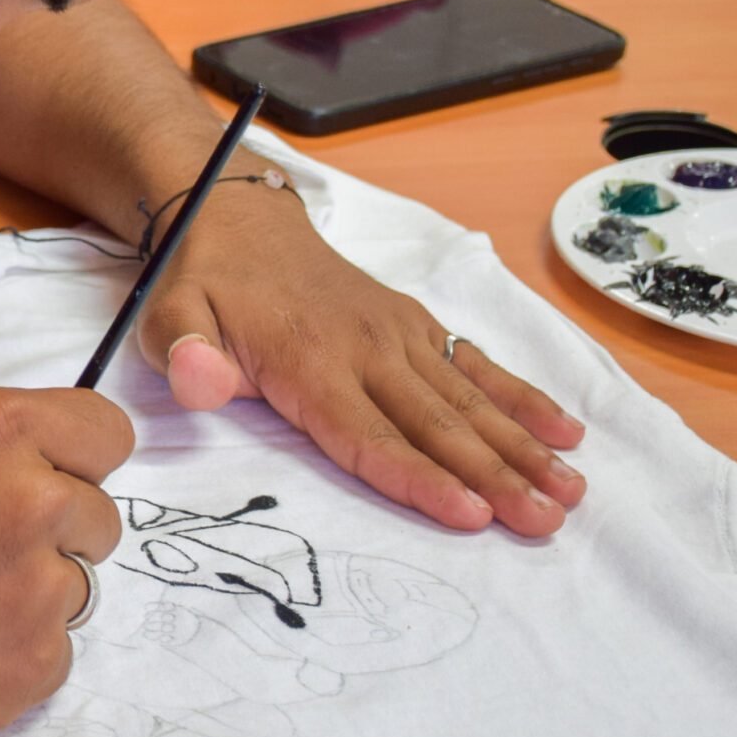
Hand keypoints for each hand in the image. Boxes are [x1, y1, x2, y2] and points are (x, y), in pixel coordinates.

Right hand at [0, 382, 132, 736]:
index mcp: (3, 431)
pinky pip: (56, 648)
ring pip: (79, 586)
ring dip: (34, 589)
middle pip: (100, 515)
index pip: (109, 433)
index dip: (78, 455)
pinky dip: (17, 646)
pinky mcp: (36, 663)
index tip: (50, 475)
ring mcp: (42, 592)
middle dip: (54, 528)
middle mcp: (37, 504)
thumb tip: (24, 440)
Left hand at [137, 185, 586, 536]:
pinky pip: (475, 365)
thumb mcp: (166, 313)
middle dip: (495, 477)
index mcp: (308, 361)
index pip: (368, 434)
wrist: (238, 215)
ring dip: (523, 447)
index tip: (471, 516)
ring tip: (570, 492)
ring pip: (468, 400)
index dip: (420, 478)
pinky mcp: (415, 326)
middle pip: (436, 424)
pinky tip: (566, 432)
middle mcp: (366, 348)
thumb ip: (182, 351)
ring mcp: (398, 335)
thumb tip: (199, 378)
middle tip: (546, 521)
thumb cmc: (203, 282)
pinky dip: (523, 398)